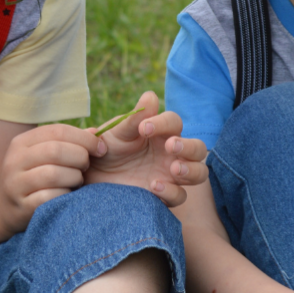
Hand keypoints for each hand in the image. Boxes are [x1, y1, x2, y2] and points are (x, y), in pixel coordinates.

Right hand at [0, 124, 103, 235]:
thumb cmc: (31, 175)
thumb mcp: (42, 153)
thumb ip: (67, 142)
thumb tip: (96, 133)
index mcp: (23, 142)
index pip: (58, 131)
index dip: (84, 138)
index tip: (101, 148)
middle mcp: (15, 160)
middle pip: (56, 150)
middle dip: (80, 157)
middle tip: (87, 166)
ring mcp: (16, 184)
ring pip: (53, 174)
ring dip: (74, 177)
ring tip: (77, 180)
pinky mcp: (21, 207)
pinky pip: (49, 198)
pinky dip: (64, 195)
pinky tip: (67, 195)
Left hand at [84, 91, 207, 206]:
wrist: (93, 177)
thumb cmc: (107, 149)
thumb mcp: (116, 133)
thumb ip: (134, 118)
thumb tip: (151, 96)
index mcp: (161, 133)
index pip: (174, 122)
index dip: (163, 123)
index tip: (144, 128)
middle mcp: (171, 153)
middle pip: (198, 148)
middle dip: (189, 147)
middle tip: (171, 146)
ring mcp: (171, 175)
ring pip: (199, 173)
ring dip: (191, 169)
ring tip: (173, 169)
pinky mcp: (165, 196)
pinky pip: (180, 196)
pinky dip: (172, 191)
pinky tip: (154, 186)